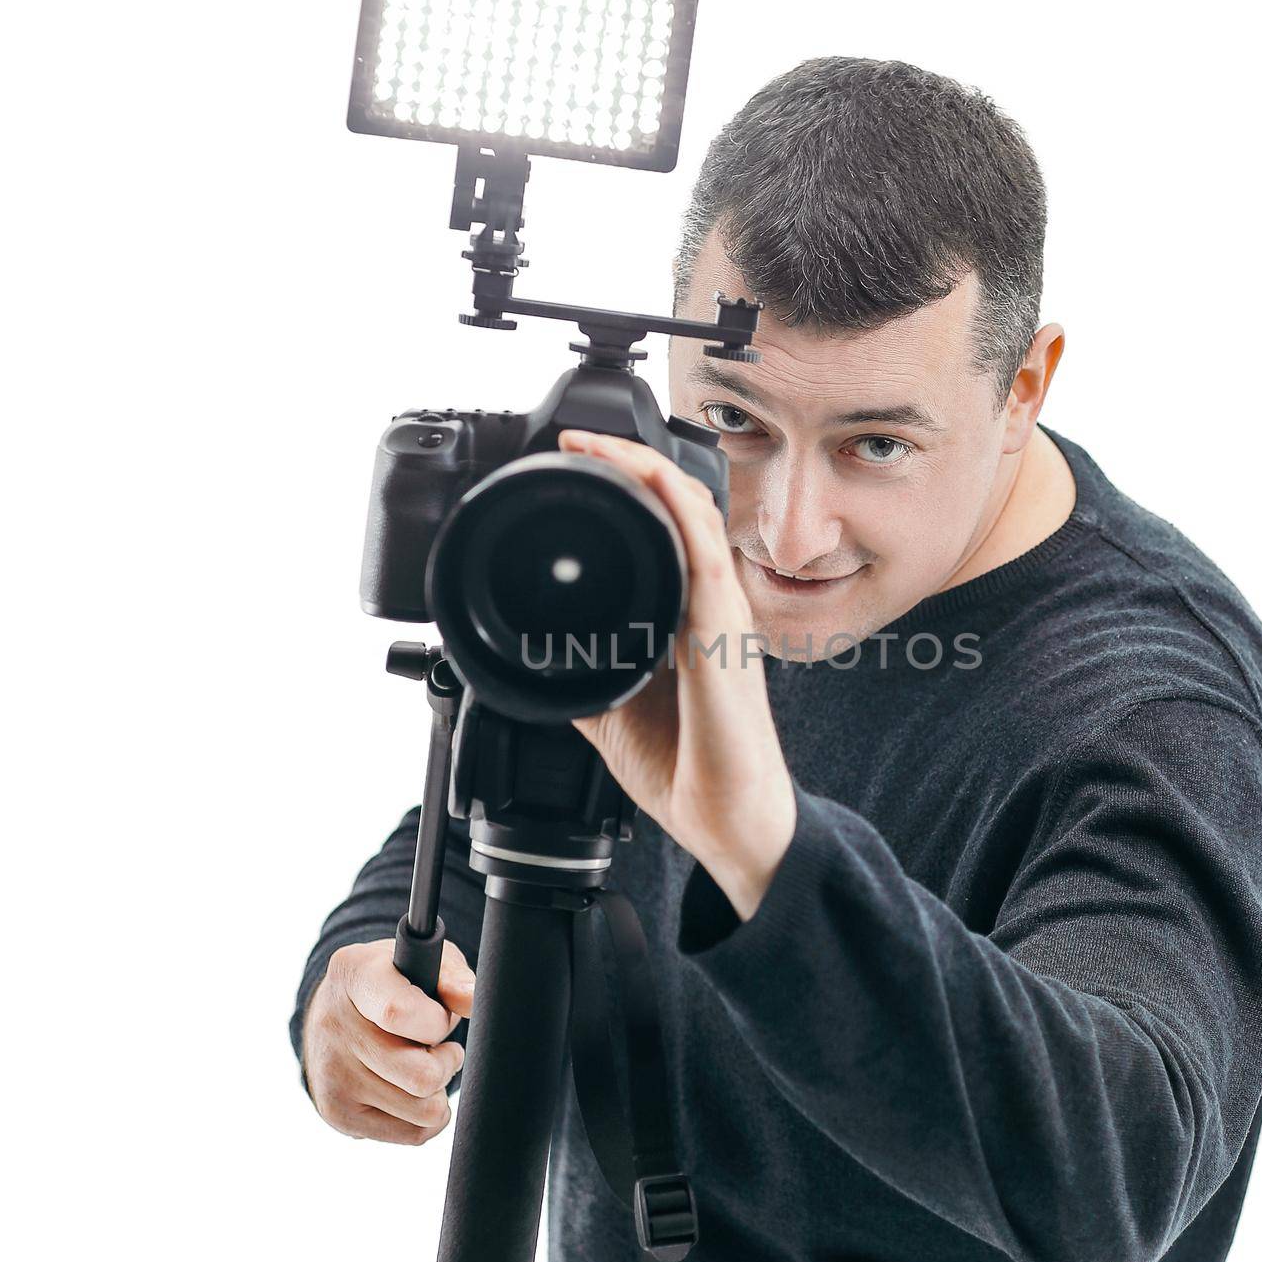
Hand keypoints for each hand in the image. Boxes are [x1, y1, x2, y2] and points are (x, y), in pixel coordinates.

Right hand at [301, 937, 473, 1143]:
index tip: (440, 1016)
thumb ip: (453, 978)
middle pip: (420, 1075)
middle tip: (439, 1046)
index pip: (396, 1013)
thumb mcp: (425, 961)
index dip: (436, 1023)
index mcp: (355, 974)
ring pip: (424, 1110)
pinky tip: (412, 1088)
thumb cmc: (397, 982)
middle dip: (447, 1062)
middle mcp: (333, 1026)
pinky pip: (413, 1134)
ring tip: (423, 1062)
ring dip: (437, 1089)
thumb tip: (473, 1000)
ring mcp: (330, 1075)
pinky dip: (426, 1115)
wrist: (340, 1010)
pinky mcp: (337, 1113)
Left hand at [556, 428, 795, 918]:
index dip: (627, 486)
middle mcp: (709, 605)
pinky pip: (705, 556)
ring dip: (646, 471)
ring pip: (693, 516)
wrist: (727, 820)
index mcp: (686, 616)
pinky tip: (651, 481)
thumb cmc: (688, 767)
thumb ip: (584, 673)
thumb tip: (534, 656)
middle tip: (577, 440)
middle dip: (630, 462)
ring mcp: (721, 615)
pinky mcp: (722, 635)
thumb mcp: (611, 709)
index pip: (664, 530)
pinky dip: (679, 511)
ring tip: (600, 444)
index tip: (576, 464)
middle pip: (680, 506)